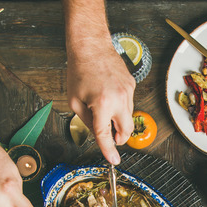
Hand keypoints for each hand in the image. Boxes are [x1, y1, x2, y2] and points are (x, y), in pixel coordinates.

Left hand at [68, 47, 135, 164]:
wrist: (91, 46)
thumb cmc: (79, 71)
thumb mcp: (75, 100)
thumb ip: (87, 121)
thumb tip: (98, 133)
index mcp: (102, 104)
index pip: (106, 134)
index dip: (109, 150)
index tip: (114, 161)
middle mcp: (119, 99)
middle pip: (126, 130)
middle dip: (119, 137)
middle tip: (110, 136)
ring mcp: (128, 92)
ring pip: (128, 117)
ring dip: (118, 120)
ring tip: (103, 107)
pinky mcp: (131, 85)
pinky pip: (128, 103)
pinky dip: (120, 106)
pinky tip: (108, 95)